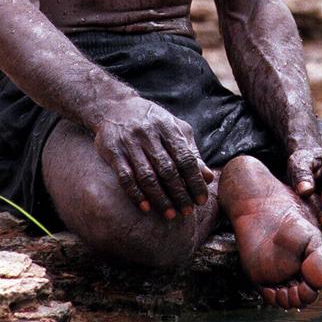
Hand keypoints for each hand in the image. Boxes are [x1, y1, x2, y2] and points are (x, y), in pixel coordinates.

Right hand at [93, 95, 213, 218]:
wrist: (115, 106)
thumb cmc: (152, 121)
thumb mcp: (174, 128)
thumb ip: (190, 151)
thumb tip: (207, 177)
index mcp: (167, 127)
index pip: (185, 158)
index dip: (195, 180)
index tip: (201, 200)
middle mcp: (149, 134)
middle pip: (167, 169)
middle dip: (179, 193)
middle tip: (187, 212)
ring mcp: (130, 143)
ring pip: (147, 176)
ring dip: (160, 198)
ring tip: (170, 214)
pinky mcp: (113, 152)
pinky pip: (125, 177)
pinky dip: (136, 194)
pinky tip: (146, 207)